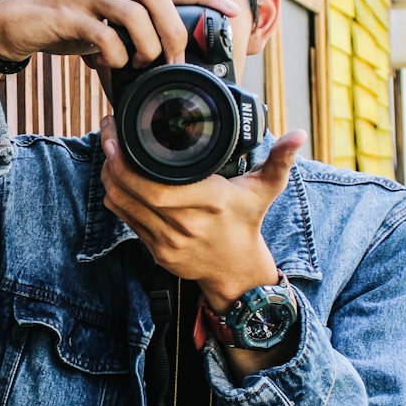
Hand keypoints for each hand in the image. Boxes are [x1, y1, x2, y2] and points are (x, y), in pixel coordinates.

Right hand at [0, 0, 240, 66]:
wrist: (14, 24)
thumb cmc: (67, 25)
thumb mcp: (106, 17)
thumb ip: (136, 23)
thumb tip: (175, 47)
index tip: (231, 12)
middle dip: (175, 33)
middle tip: (176, 61)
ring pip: (136, 13)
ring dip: (147, 46)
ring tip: (141, 64)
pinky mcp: (67, 9)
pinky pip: (105, 35)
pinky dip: (116, 56)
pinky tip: (111, 65)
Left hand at [99, 117, 306, 309]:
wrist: (237, 271)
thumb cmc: (246, 223)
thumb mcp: (265, 189)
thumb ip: (279, 159)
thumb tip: (299, 135)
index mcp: (210, 202)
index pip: (157, 187)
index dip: (129, 163)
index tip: (120, 135)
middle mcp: (186, 224)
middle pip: (132, 193)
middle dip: (112, 163)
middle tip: (107, 135)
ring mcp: (167, 241)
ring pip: (122, 206)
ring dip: (109, 179)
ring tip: (108, 152)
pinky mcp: (155, 251)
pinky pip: (125, 220)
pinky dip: (116, 197)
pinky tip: (114, 178)